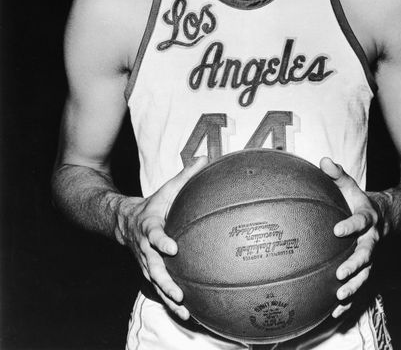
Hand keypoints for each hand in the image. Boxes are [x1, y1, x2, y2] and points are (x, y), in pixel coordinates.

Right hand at [117, 156, 207, 318]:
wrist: (124, 222)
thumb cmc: (152, 205)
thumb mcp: (166, 189)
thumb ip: (185, 176)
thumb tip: (205, 158)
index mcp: (149, 227)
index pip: (154, 235)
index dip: (161, 241)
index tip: (172, 247)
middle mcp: (145, 249)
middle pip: (153, 268)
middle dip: (165, 281)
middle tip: (178, 292)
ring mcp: (146, 263)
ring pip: (155, 283)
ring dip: (168, 298)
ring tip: (184, 310)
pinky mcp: (149, 272)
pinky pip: (159, 289)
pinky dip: (170, 303)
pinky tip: (186, 315)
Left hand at [320, 158, 383, 318]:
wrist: (387, 217)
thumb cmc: (361, 201)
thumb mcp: (352, 187)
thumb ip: (338, 175)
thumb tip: (323, 160)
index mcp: (368, 219)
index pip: (360, 221)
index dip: (350, 225)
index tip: (338, 230)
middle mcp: (372, 240)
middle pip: (367, 254)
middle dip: (355, 264)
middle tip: (341, 272)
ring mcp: (372, 257)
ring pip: (366, 274)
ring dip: (354, 286)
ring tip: (340, 296)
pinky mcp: (367, 269)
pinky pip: (360, 287)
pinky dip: (350, 302)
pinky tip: (335, 313)